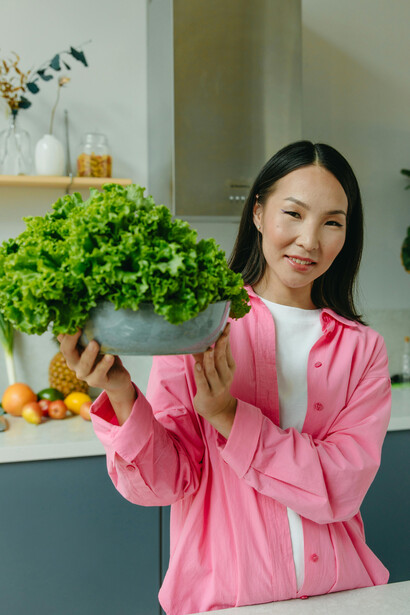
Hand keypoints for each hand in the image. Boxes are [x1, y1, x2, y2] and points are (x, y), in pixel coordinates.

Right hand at [57, 330, 135, 423]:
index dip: (67, 333)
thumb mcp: (95, 343)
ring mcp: (85, 375)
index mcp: (72, 354)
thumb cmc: (104, 356)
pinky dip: (104, 364)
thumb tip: (80, 318)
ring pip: (83, 365)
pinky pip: (99, 373)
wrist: (117, 377)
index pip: (64, 342)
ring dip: (88, 354)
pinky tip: (110, 357)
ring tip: (95, 343)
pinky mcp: (96, 381)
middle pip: (67, 352)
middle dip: (71, 340)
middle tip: (79, 329)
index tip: (74, 321)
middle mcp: (75, 364)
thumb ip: (87, 334)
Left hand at [192, 323, 236, 437]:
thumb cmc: (215, 384)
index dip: (226, 338)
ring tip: (207, 348)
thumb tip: (198, 336)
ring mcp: (217, 386)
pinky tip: (197, 365)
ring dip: (209, 359)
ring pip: (212, 370)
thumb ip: (208, 354)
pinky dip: (200, 373)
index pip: (227, 350)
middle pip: (221, 358)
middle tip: (219, 332)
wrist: (218, 409)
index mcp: (229, 367)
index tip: (226, 325)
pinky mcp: (207, 394)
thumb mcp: (216, 368)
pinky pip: (203, 382)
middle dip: (220, 344)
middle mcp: (225, 376)